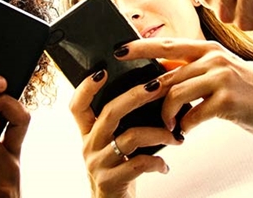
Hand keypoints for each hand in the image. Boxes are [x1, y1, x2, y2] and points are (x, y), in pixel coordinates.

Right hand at [68, 70, 177, 197]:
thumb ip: (120, 124)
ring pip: (129, 137)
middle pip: (110, 113)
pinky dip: (157, 163)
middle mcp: (89, 146)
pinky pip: (138, 164)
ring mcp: (98, 164)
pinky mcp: (111, 181)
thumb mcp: (112, 145)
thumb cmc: (118, 171)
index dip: (86, 87)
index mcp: (88, 133)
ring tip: (175, 136)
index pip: (78, 105)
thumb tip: (149, 93)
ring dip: (158, 133)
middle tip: (158, 86)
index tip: (102, 71)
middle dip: (136, 96)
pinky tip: (164, 165)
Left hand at [114, 38, 252, 145]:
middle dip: (145, 93)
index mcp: (208, 49)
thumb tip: (159, 76)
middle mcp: (213, 58)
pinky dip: (184, 128)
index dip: (140, 47)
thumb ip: (192, 72)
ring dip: (165, 117)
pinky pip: (191, 115)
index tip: (117, 50)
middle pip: (165, 75)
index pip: (166, 45)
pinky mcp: (227, 100)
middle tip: (134, 107)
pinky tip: (185, 134)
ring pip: (173, 95)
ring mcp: (221, 77)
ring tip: (169, 127)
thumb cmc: (247, 95)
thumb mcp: (219, 75)